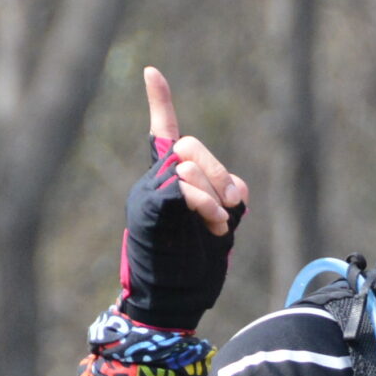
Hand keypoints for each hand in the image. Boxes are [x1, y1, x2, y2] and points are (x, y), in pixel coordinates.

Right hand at [117, 67, 246, 329]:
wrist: (173, 304)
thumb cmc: (197, 269)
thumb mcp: (221, 224)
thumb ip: (226, 194)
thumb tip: (228, 186)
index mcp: (169, 183)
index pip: (163, 132)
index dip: (159, 102)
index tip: (151, 71)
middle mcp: (154, 183)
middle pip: (190, 146)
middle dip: (217, 172)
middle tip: (226, 207)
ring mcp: (147, 195)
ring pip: (189, 167)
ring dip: (214, 196)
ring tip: (216, 226)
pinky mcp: (148, 210)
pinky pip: (181, 188)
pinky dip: (203, 203)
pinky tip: (212, 223)